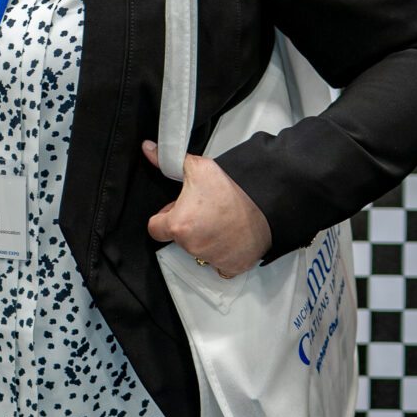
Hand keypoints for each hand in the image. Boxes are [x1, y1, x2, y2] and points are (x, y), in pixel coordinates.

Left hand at [143, 140, 271, 277]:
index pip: (155, 228)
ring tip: (220, 220)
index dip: (164, 216)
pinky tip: (230, 235)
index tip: (176, 210)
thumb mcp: (198, 168)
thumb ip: (169, 160)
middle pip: (177, 238)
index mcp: (178, 225)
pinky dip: (224, 251)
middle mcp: (192, 246)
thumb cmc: (234, 190)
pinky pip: (219, 262)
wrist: (267, 205)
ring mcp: (211, 259)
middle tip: (204, 211)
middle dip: (187, 225)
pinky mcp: (230, 267)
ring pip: (198, 250)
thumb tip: (149, 149)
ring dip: (205, 238)